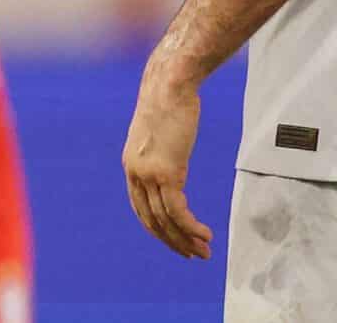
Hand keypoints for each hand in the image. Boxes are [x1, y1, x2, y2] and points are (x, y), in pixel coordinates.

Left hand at [123, 51, 215, 258]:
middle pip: (152, 220)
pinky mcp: (167, 171)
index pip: (141, 209)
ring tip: (204, 251)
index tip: (176, 240)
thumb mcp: (159, 131)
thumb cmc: (169, 100)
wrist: (170, 82)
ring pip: (166, 220)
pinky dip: (191, 227)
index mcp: (131, 165)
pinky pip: (178, 211)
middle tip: (194, 254)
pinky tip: (205, 235)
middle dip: (173, 241)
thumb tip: (172, 161)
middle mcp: (135, 173)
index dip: (159, 229)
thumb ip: (161, 152)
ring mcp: (149, 174)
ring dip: (186, 240)